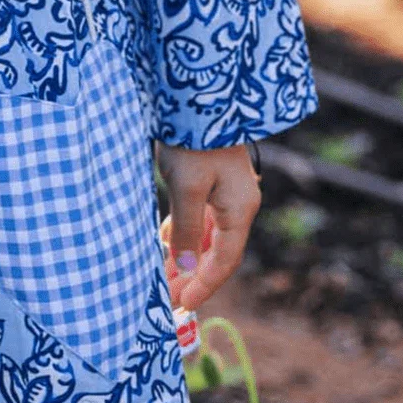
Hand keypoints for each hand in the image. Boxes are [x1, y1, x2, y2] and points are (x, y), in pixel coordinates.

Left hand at [155, 142, 261, 310]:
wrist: (198, 95)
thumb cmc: (193, 141)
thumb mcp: (186, 190)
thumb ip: (188, 232)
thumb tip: (187, 270)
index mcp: (238, 210)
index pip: (224, 262)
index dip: (203, 287)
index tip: (181, 306)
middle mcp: (237, 205)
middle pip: (217, 253)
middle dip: (192, 278)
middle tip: (167, 300)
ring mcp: (226, 193)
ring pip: (207, 238)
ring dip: (187, 259)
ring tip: (164, 279)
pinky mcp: (211, 182)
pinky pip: (200, 219)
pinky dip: (184, 236)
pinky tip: (166, 244)